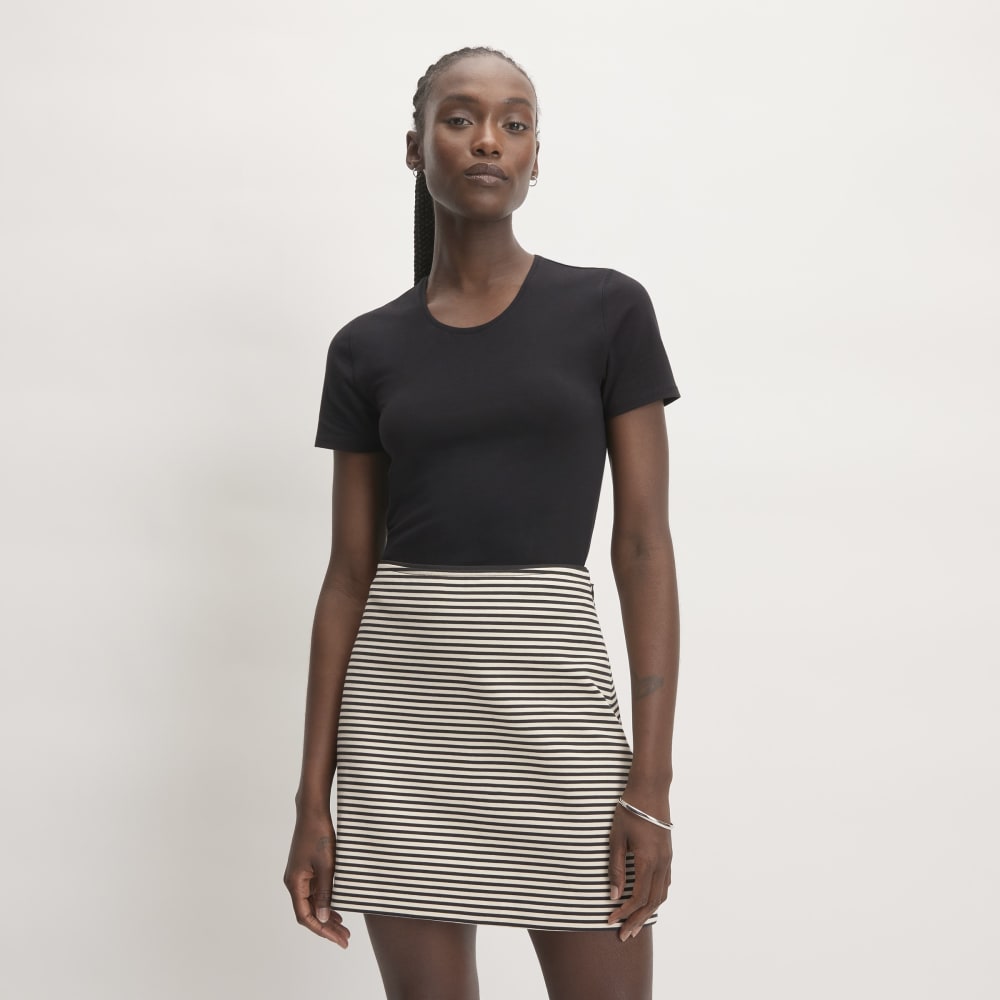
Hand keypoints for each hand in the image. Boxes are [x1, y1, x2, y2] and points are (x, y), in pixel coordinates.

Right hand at [283, 812, 349, 947]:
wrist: (313, 812)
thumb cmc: (319, 835)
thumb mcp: (326, 866)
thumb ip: (325, 892)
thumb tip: (325, 918)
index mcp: (295, 883)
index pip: (305, 916)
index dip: (322, 930)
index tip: (338, 939)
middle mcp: (294, 882)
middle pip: (309, 912)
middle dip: (326, 927)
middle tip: (345, 938)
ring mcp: (299, 876)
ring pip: (312, 903)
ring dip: (327, 916)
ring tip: (343, 928)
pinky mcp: (305, 869)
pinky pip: (314, 892)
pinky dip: (326, 902)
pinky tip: (337, 908)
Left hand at [607, 794, 671, 941]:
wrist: (650, 789)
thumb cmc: (629, 810)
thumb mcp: (616, 838)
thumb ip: (616, 868)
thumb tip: (614, 896)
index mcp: (648, 860)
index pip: (638, 897)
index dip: (624, 913)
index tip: (610, 920)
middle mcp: (662, 863)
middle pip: (652, 902)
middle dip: (637, 921)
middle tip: (624, 936)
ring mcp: (668, 858)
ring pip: (662, 894)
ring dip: (649, 912)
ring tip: (636, 925)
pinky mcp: (668, 853)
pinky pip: (666, 882)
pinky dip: (657, 897)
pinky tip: (649, 902)